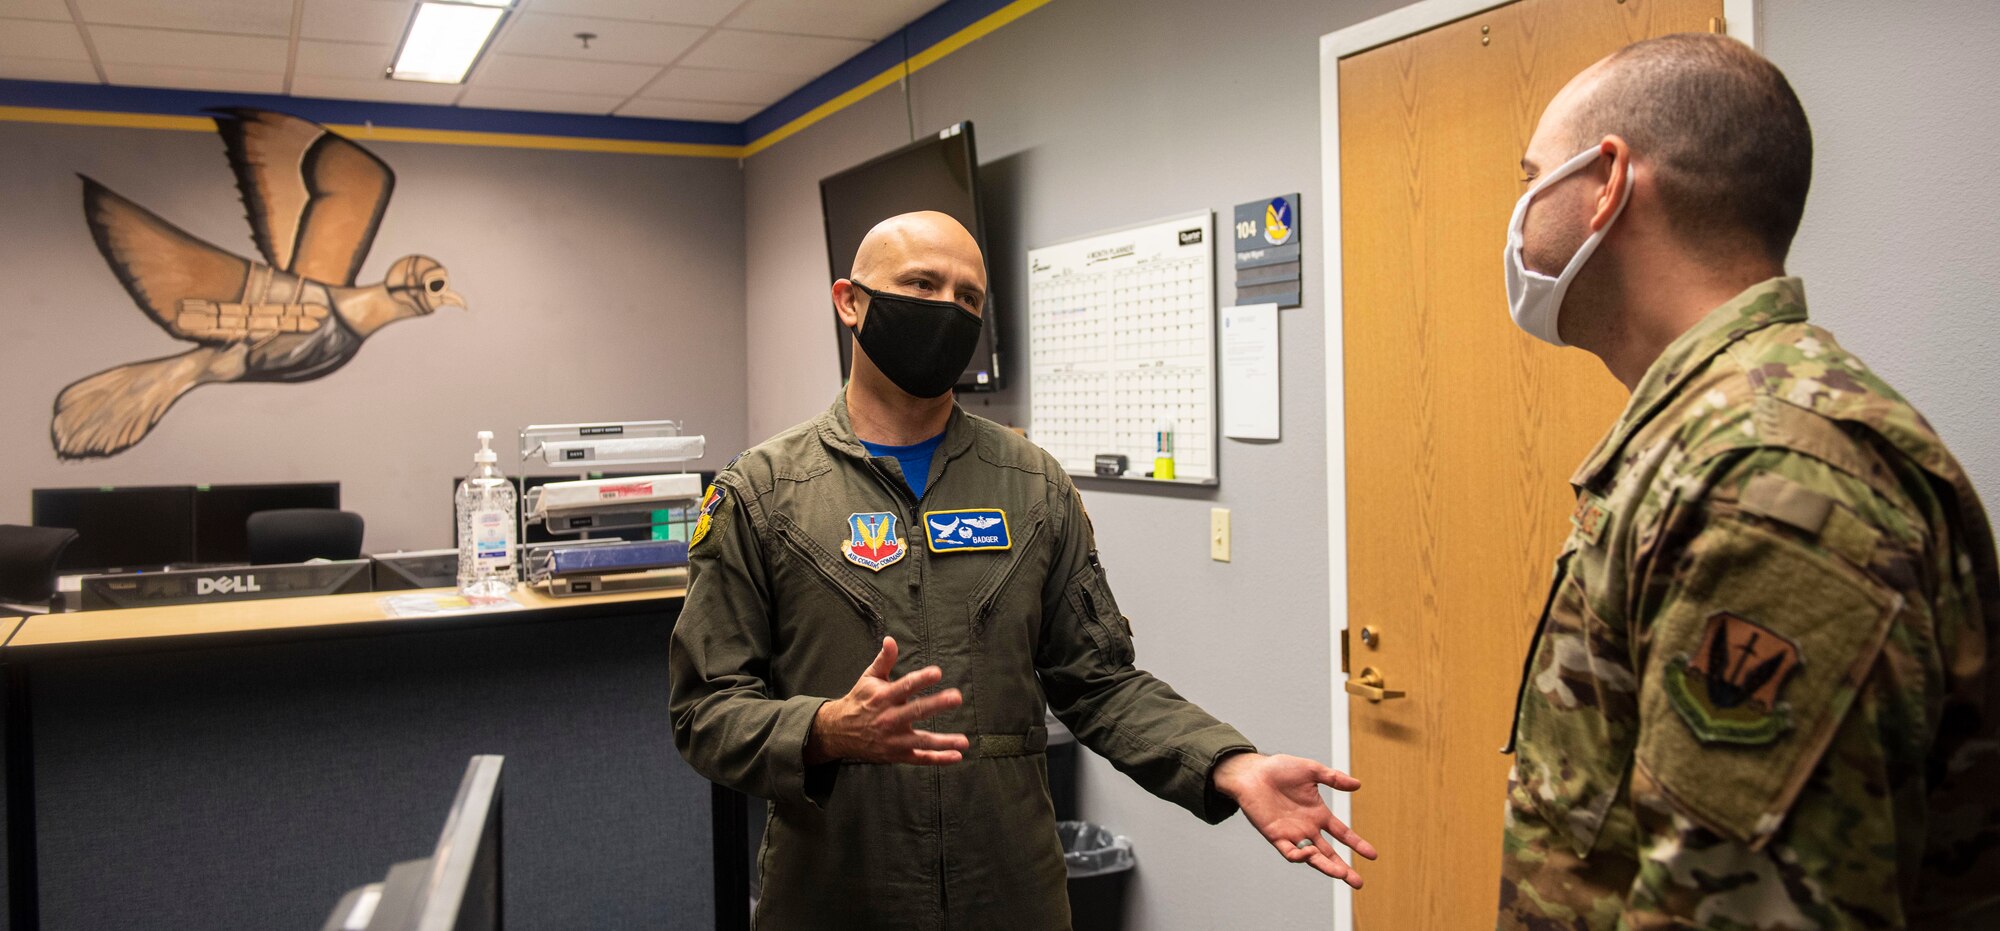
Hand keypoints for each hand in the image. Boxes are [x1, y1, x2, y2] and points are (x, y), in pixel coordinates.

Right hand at [805, 636, 969, 765]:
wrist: (837, 731)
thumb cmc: (859, 701)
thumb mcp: (868, 678)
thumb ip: (883, 660)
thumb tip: (891, 640)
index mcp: (882, 697)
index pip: (904, 686)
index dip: (921, 679)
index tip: (937, 673)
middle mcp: (888, 719)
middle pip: (915, 711)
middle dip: (936, 705)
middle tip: (955, 697)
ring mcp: (893, 739)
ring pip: (921, 740)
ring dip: (943, 741)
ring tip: (963, 740)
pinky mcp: (896, 754)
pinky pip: (920, 758)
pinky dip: (938, 759)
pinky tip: (957, 756)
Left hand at [1213, 752, 1376, 887]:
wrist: (1252, 772)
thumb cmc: (1279, 769)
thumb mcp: (1311, 770)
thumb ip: (1334, 778)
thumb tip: (1358, 785)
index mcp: (1318, 814)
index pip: (1342, 833)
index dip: (1357, 844)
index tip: (1372, 855)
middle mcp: (1307, 828)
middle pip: (1330, 853)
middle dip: (1344, 868)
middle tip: (1358, 883)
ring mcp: (1292, 834)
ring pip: (1313, 857)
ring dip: (1327, 867)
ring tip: (1342, 875)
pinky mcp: (1275, 836)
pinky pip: (1290, 852)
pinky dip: (1300, 856)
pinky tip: (1309, 852)